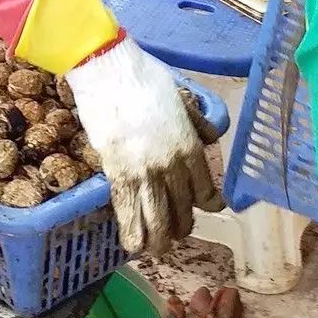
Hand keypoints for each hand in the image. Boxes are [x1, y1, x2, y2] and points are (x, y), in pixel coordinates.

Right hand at [67, 36, 222, 256]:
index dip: (210, 205)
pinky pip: (128, 213)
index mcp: (190, 147)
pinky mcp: (117, 174)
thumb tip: (209, 137)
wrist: (108, 69)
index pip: (206, 191)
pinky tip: (132, 246)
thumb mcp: (181, 98)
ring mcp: (144, 173)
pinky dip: (132, 234)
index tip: (208, 208)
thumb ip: (195, 123)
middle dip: (183, 227)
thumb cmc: (144, 76)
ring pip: (159, 222)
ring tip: (157, 248)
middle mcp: (172, 167)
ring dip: (161, 241)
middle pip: (184, 212)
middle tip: (177, 228)